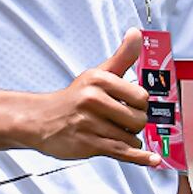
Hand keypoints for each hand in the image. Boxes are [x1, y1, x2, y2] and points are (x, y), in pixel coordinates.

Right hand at [27, 30, 158, 166]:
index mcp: (99, 80)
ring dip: (126, 139)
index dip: (140, 105)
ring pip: (130, 138)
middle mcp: (94, 100)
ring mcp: (90, 123)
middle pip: (139, 119)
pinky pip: (122, 152)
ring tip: (108, 131)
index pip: (141, 97)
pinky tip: (153, 160)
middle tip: (118, 120)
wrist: (40, 119)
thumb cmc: (74, 98)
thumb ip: (122, 57)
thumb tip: (136, 33)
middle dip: (134, 124)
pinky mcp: (88, 144)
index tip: (129, 105)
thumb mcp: (97, 74)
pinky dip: (140, 158)